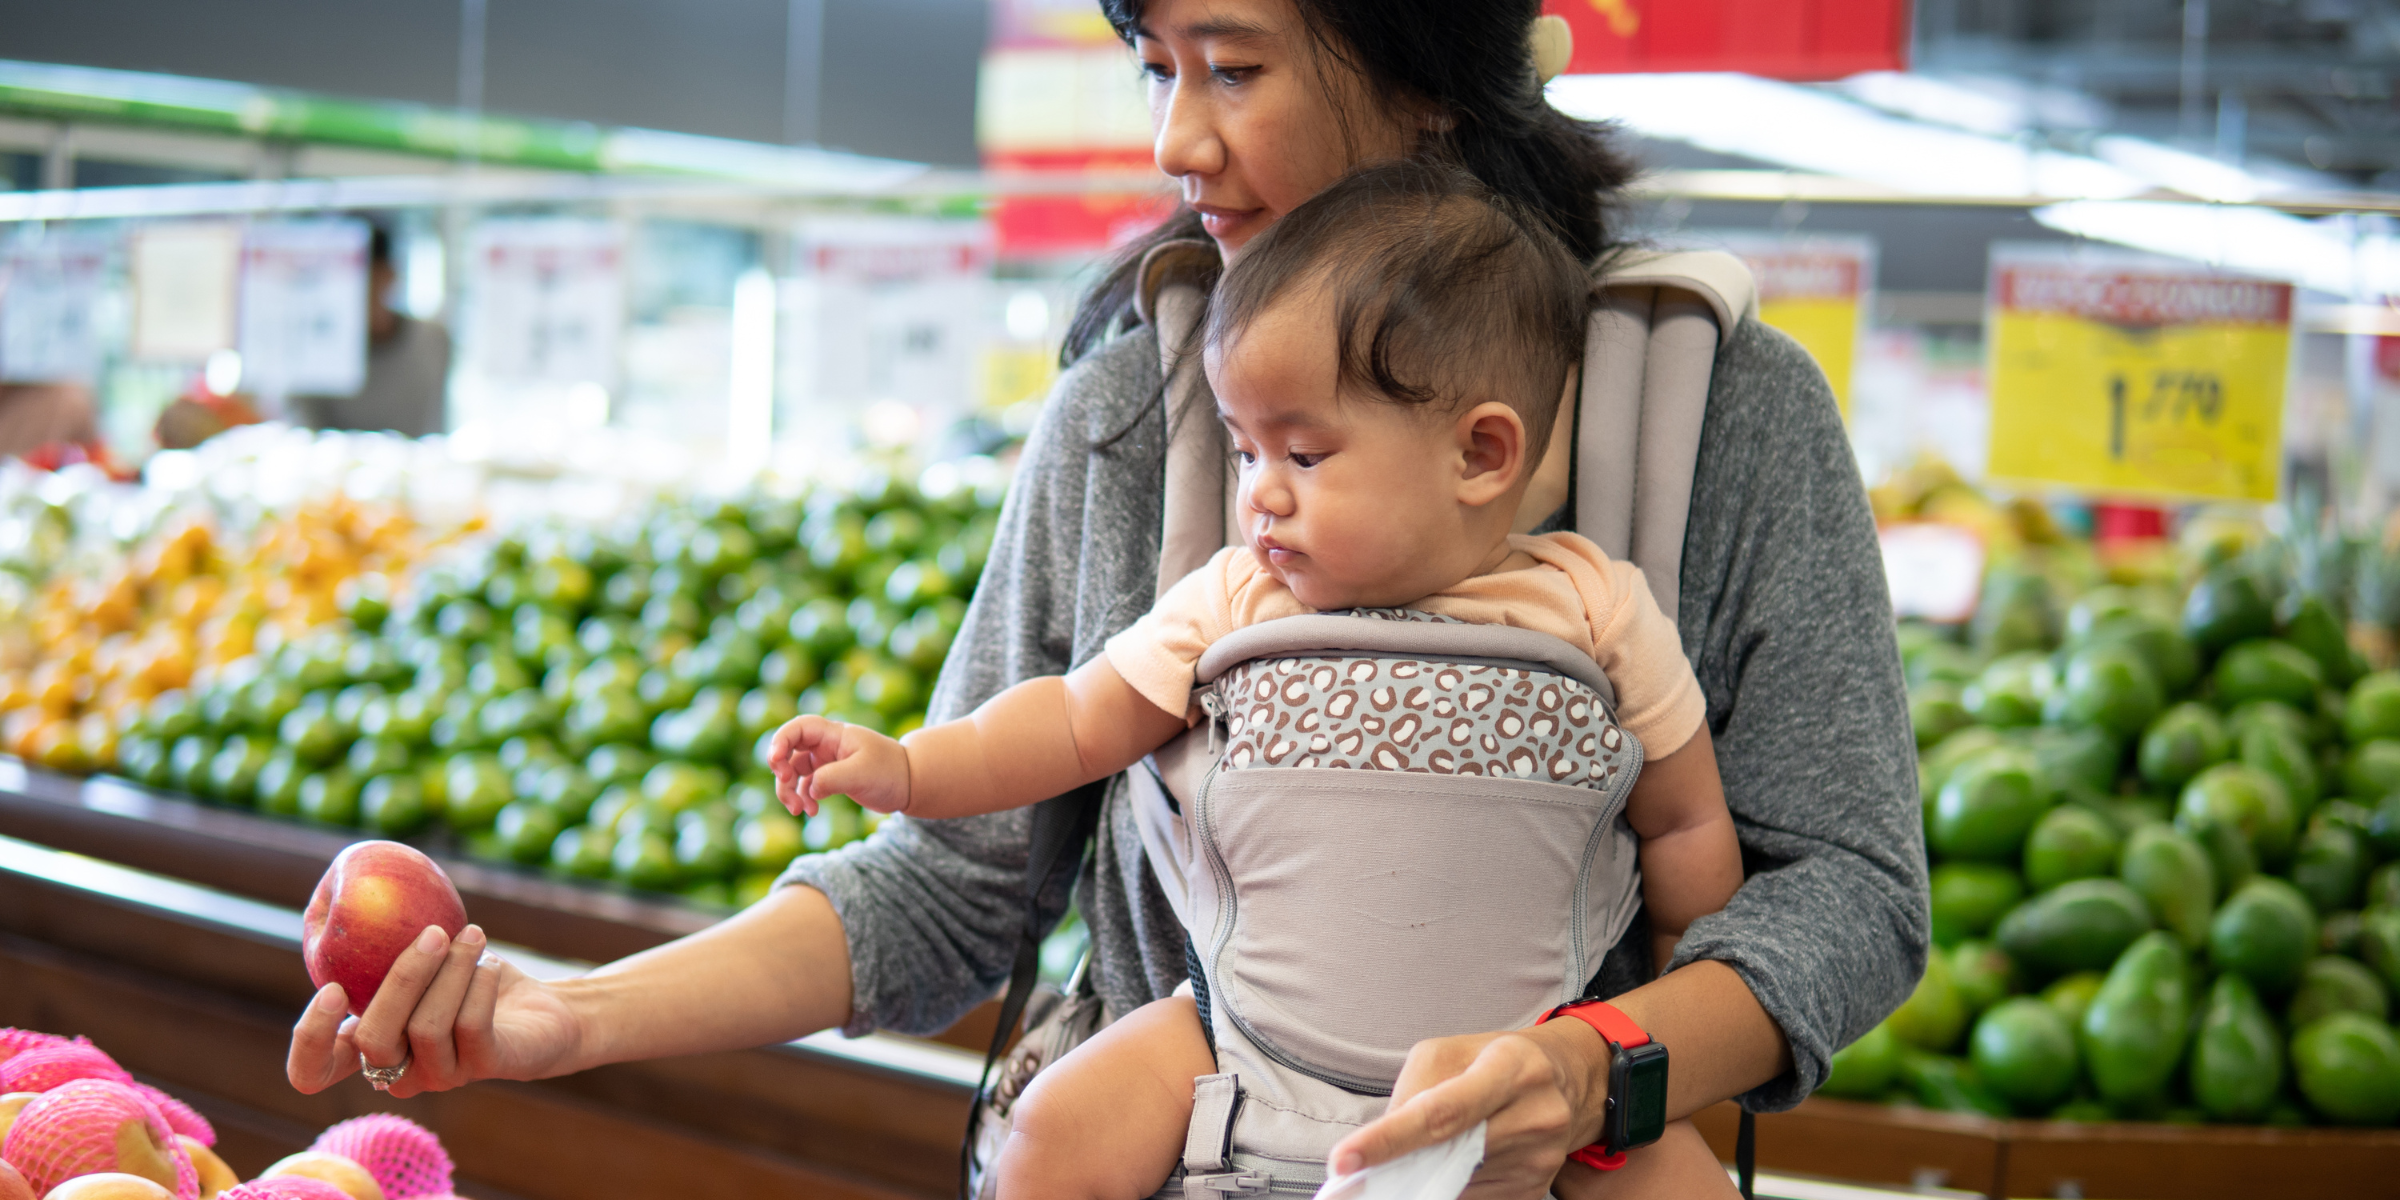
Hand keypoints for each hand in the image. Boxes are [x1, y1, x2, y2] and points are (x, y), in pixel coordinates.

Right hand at [288, 923, 581, 1098]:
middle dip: (402, 979)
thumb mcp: (424, 957)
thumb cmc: (469, 978)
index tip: (331, 989)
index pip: (313, 1071)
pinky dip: (480, 985)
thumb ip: (383, 943)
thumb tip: (340, 898)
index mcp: (368, 1048)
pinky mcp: (483, 1068)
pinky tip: (491, 963)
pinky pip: (471, 1026)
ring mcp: (439, 1076)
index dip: (312, 1040)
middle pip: (373, 1040)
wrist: (543, 1009)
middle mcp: (397, 1072)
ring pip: (425, 1029)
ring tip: (473, 935)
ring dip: (451, 971)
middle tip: (432, 933)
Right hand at [767, 715, 909, 815]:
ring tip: (799, 811)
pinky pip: (806, 786)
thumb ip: (831, 779)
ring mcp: (827, 761)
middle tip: (787, 787)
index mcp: (834, 735)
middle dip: (781, 771)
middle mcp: (827, 745)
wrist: (911, 783)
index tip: (775, 761)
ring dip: (789, 791)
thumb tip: (808, 790)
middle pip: (789, 751)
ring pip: (794, 772)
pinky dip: (804, 798)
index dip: (780, 740)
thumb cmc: (891, 772)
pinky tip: (812, 811)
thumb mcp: (861, 774)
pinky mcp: (831, 778)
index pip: (798, 728)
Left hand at [1327, 1020, 1607, 1195]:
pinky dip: (1449, 1186)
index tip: (1345, 1160)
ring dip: (1423, 1176)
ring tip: (1417, 1154)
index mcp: (1511, 1066)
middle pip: (1448, 1155)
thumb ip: (1413, 1091)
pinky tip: (1449, 1165)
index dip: (1389, 1140)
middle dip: (1395, 1167)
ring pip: (1456, 1182)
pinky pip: (1474, 1197)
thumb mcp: (1452, 1052)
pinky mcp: (1535, 1187)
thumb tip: (1376, 1145)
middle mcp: (1534, 1114)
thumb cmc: (1497, 1059)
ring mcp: (1540, 1157)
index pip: (1441, 1112)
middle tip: (1355, 1175)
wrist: (1568, 1080)